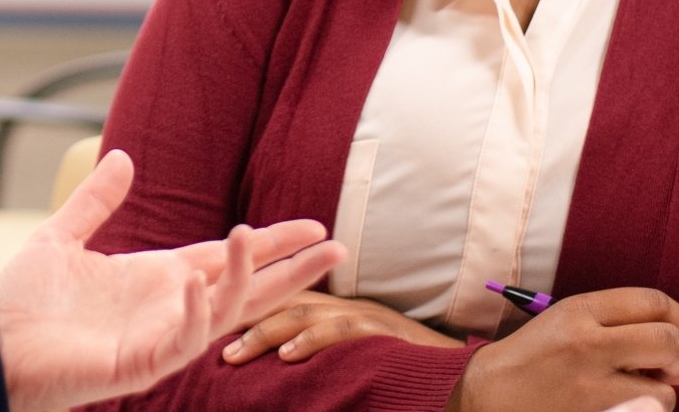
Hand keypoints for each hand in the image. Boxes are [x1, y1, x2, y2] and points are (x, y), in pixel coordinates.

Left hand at [0, 149, 348, 411]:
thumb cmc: (24, 302)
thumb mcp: (61, 236)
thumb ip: (96, 201)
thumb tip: (123, 158)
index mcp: (158, 278)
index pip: (228, 258)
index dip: (272, 242)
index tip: (314, 226)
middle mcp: (168, 307)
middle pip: (246, 288)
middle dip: (292, 270)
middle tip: (338, 248)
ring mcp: (158, 337)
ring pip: (223, 312)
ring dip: (245, 278)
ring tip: (255, 234)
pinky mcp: (139, 364)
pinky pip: (180, 343)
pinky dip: (193, 316)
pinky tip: (198, 287)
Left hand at [219, 291, 460, 363]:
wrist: (461, 374)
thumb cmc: (408, 368)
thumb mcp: (359, 356)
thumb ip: (329, 351)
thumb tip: (289, 367)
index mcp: (338, 311)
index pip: (286, 305)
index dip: (250, 316)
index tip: (217, 336)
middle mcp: (346, 306)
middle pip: (286, 304)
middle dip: (247, 322)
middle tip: (217, 348)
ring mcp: (363, 315)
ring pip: (304, 313)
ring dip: (266, 332)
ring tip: (235, 352)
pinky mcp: (380, 329)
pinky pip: (340, 329)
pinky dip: (311, 340)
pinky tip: (286, 356)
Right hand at [446, 288, 678, 411]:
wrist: (489, 397)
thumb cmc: (535, 360)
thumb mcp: (569, 325)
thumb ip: (624, 330)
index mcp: (580, 310)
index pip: (653, 301)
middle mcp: (588, 342)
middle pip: (666, 340)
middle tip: (670, 368)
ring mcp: (591, 385)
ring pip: (663, 391)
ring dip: (658, 395)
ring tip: (630, 393)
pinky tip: (618, 406)